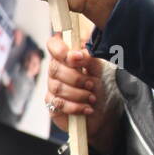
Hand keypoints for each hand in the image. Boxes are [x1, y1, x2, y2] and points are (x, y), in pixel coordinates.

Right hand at [45, 33, 118, 148]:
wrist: (102, 111)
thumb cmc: (98, 86)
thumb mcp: (98, 69)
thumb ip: (89, 58)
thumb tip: (79, 53)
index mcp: (66, 56)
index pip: (53, 44)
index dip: (61, 49)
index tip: (77, 56)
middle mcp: (55, 70)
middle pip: (54, 68)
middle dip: (76, 77)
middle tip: (92, 83)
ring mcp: (51, 87)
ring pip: (58, 87)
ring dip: (79, 94)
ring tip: (93, 97)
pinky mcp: (52, 105)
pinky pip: (59, 104)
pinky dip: (76, 107)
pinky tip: (87, 108)